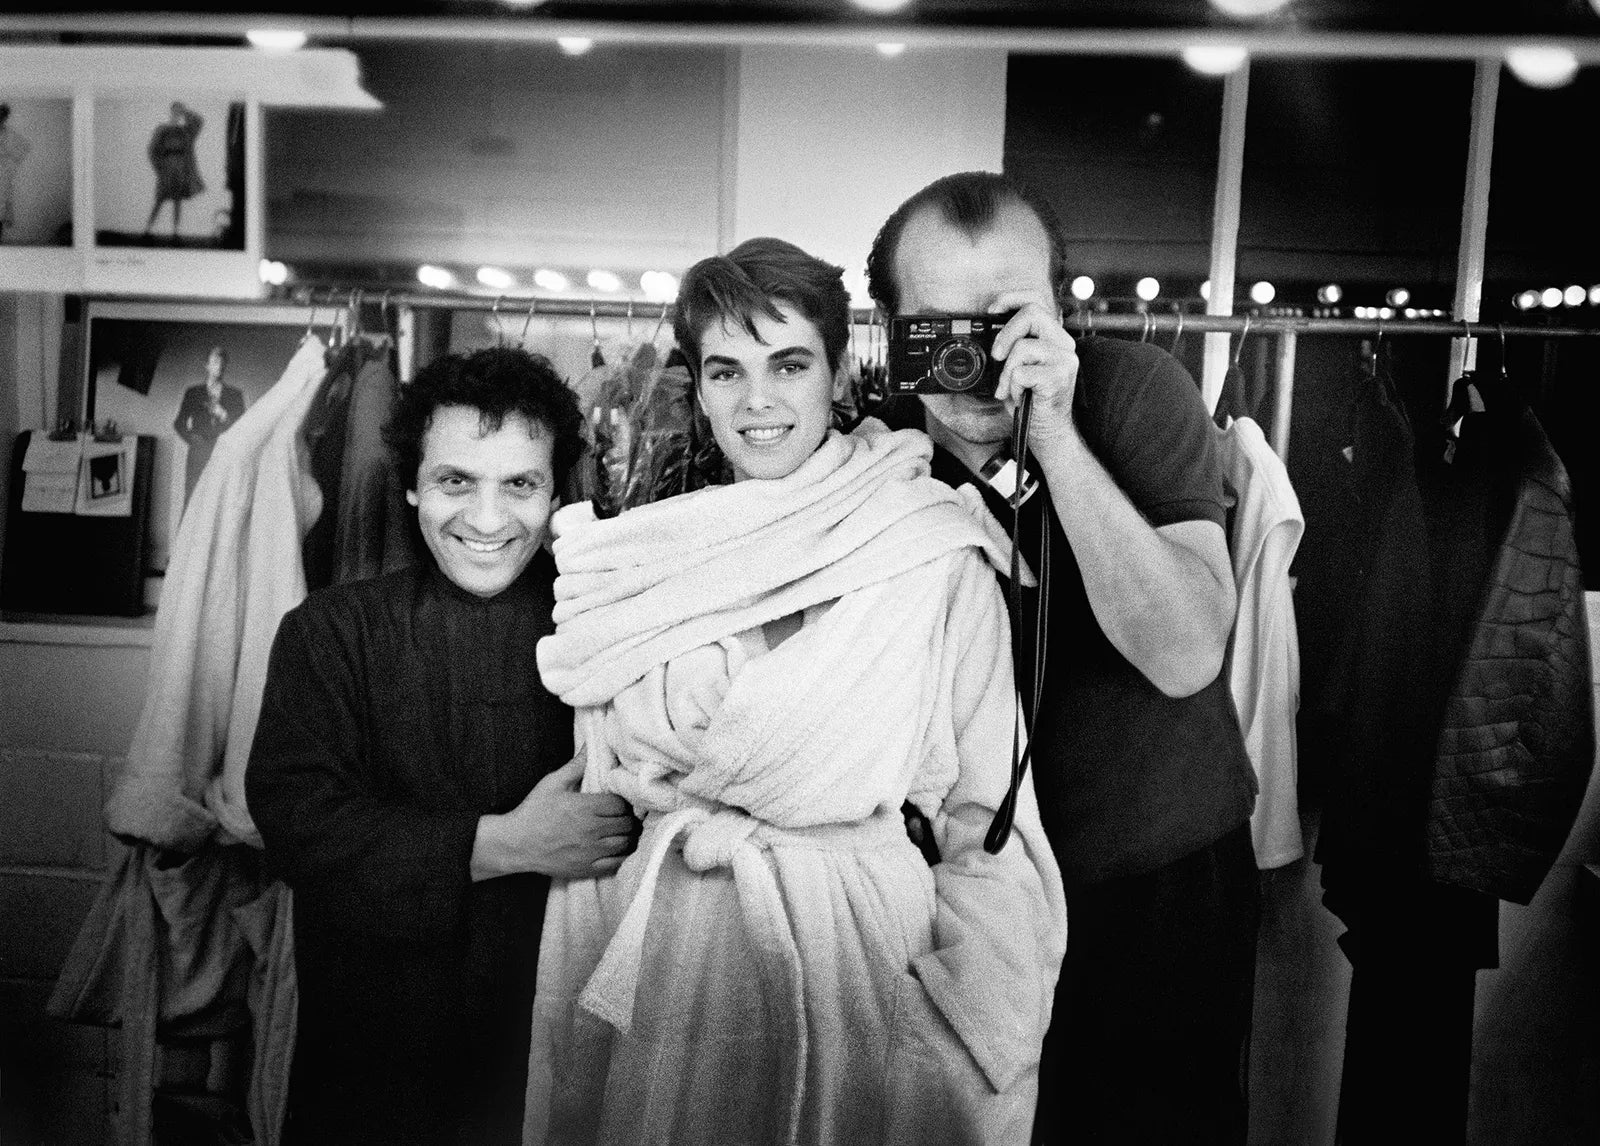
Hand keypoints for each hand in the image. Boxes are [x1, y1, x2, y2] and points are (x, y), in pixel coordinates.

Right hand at [472, 754, 639, 880]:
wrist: (514, 844)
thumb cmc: (533, 811)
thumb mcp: (552, 783)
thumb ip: (576, 765)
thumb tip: (591, 743)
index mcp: (585, 807)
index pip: (621, 804)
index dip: (624, 802)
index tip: (619, 802)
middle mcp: (591, 830)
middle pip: (627, 824)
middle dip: (629, 818)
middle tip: (625, 816)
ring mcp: (589, 852)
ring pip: (626, 844)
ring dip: (629, 836)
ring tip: (624, 831)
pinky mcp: (586, 868)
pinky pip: (616, 864)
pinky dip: (623, 856)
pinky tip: (620, 849)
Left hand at [990, 300, 1079, 448]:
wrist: (1047, 431)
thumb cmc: (1031, 400)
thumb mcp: (1019, 367)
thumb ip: (1012, 346)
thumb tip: (987, 332)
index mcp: (1054, 337)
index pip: (1037, 300)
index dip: (1012, 298)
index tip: (992, 309)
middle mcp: (1064, 344)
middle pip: (1031, 313)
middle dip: (1005, 334)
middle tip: (997, 356)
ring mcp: (1064, 360)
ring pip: (1023, 347)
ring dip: (1007, 371)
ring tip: (1011, 387)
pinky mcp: (1059, 376)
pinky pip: (1022, 372)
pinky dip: (1013, 386)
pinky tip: (1022, 396)